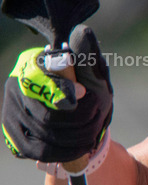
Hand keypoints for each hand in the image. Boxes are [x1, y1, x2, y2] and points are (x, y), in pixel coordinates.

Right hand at [3, 25, 111, 163]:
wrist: (86, 117)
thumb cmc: (90, 88)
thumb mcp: (94, 72)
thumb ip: (87, 56)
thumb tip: (80, 32)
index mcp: (32, 66)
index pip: (39, 80)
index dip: (64, 90)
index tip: (87, 93)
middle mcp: (16, 89)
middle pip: (48, 117)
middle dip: (82, 121)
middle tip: (98, 116)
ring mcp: (12, 115)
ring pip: (47, 137)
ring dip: (79, 137)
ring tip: (94, 129)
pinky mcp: (15, 138)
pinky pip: (40, 152)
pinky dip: (67, 151)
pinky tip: (81, 145)